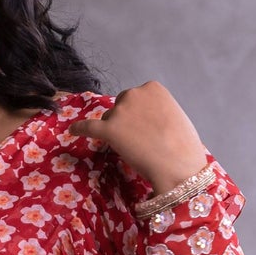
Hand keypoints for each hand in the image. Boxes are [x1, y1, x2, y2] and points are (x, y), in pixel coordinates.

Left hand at [66, 80, 208, 193]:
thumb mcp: (174, 116)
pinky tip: (72, 130)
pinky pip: (88, 126)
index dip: (139, 114)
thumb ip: (157, 110)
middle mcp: (134, 94)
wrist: (178, 166)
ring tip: (133, 149)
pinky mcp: (108, 129)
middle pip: (120, 106)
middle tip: (139, 140)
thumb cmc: (183, 146)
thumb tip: (147, 119)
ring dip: (116, 131)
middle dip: (125, 120)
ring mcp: (120, 111)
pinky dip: (80, 128)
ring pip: (109, 119)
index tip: (145, 127)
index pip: (136, 97)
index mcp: (153, 88)